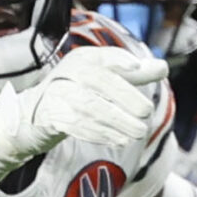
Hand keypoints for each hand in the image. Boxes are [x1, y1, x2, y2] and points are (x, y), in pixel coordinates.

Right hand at [0, 46, 166, 182]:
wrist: (32, 117)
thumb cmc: (76, 95)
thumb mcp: (103, 81)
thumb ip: (133, 74)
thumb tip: (163, 67)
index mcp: (83, 60)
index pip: (102, 57)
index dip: (118, 60)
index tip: (136, 68)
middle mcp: (68, 73)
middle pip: (98, 81)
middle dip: (124, 96)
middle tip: (146, 113)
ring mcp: (57, 94)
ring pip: (89, 106)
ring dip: (116, 119)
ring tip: (138, 132)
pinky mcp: (50, 117)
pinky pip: (76, 125)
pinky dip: (99, 133)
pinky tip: (118, 139)